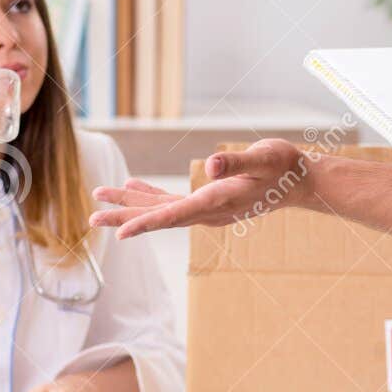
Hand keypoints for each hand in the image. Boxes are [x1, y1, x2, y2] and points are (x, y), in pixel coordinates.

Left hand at [89, 138, 316, 238]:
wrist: (300, 181)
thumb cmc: (284, 166)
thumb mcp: (264, 158)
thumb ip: (238, 163)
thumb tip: (210, 164)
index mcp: (218, 203)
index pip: (176, 215)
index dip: (146, 223)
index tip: (119, 233)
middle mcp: (208, 212)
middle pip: (160, 217)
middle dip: (125, 217)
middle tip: (91, 219)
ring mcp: (207, 210)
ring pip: (162, 210)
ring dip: (131, 205)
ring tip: (100, 198)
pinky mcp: (209, 202)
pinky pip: (173, 202)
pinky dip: (152, 195)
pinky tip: (133, 185)